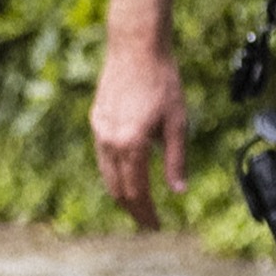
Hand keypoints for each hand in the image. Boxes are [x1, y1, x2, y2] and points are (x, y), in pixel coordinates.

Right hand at [90, 32, 190, 230]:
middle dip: (133, 208)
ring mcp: (99, 131)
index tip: (157, 226)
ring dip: (122, 192)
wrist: (136, 49)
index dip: (146, 212)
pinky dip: (115, 172)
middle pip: (117, 188)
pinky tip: (127, 175)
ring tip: (139, 205)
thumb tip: (178, 191)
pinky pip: (103, 156)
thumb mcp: (178, 123)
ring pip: (107, 174)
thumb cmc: (163, 83)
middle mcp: (109, 141)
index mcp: (130, 144)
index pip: (136, 191)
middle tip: (149, 222)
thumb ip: (176, 159)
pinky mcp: (96, 120)